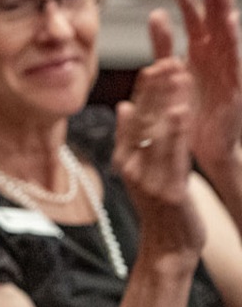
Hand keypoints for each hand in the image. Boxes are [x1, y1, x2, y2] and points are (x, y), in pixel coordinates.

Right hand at [113, 12, 203, 258]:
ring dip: (167, 100)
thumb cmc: (160, 207)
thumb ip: (131, 138)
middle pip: (142, 120)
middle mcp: (132, 165)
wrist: (167, 246)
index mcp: (125, 157)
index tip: (153, 64)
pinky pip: (173, 155)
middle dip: (154, 89)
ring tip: (177, 74)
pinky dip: (176, 131)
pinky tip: (182, 110)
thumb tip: (124, 106)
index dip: (143, 90)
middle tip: (165, 60)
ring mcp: (148, 178)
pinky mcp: (167, 190)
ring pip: (157, 132)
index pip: (133, 117)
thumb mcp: (141, 169)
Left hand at [173, 0, 241, 176]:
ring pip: (228, 36)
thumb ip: (164, 45)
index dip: (190, 2)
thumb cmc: (192, 111)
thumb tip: (155, 15)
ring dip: (225, 10)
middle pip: (215, 21)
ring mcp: (228, 72)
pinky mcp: (235, 89)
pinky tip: (230, 25)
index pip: (196, 22)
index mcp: (200, 55)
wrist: (205, 149)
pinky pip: (233, 63)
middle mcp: (216, 60)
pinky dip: (231, 44)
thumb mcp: (173, 72)